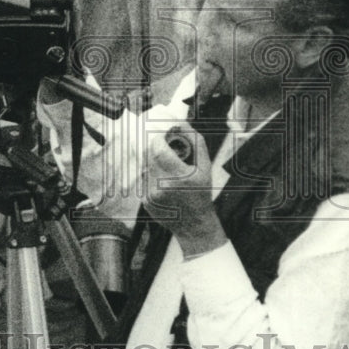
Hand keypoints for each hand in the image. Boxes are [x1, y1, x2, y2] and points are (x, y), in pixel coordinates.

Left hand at [144, 121, 227, 258]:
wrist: (195, 225)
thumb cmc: (201, 193)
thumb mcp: (205, 166)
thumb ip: (195, 142)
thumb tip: (181, 122)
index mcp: (179, 177)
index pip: (158, 149)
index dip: (158, 138)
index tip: (164, 134)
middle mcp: (162, 187)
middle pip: (149, 155)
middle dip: (155, 147)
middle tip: (165, 146)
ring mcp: (151, 196)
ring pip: (145, 166)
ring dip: (153, 161)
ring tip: (167, 166)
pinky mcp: (145, 202)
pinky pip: (143, 179)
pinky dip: (151, 175)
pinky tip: (163, 181)